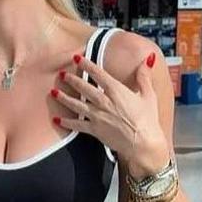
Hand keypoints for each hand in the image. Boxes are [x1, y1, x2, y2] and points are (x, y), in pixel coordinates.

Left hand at [50, 51, 169, 173]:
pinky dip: (66, 122)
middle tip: (61, 74)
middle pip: (83, 88)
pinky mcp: (94, 130)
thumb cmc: (148, 120)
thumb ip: (144, 76)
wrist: (143, 143)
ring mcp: (97, 116)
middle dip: (71, 80)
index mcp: (116, 91)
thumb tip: (148, 58)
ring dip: (64, 98)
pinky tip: (56, 119)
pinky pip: (77, 125)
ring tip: (53, 92)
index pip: (98, 74)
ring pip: (76, 105)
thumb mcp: (148, 95)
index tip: (77, 57)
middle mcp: (103, 102)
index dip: (86, 64)